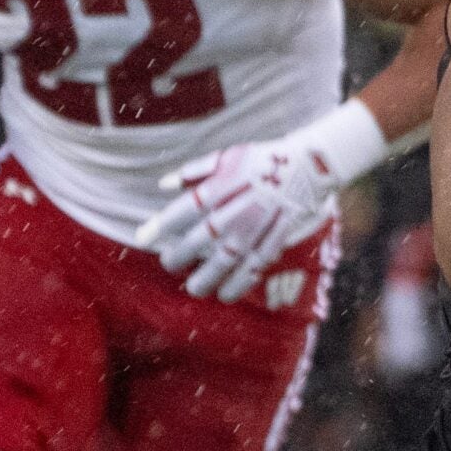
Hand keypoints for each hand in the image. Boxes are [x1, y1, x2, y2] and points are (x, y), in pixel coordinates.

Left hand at [137, 102, 383, 302]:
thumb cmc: (262, 160)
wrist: (308, 166)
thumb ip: (193, 172)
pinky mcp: (273, 242)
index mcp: (218, 189)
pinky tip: (226, 294)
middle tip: (170, 263)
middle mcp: (232, 213)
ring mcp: (253, 231)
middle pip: (196, 243)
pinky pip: (252, 270)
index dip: (157, 227)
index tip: (142, 238)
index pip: (179, 214)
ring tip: (195, 288)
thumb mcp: (227, 156)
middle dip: (177, 258)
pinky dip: (238, 286)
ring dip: (205, 280)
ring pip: (222, 264)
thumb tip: (164, 185)